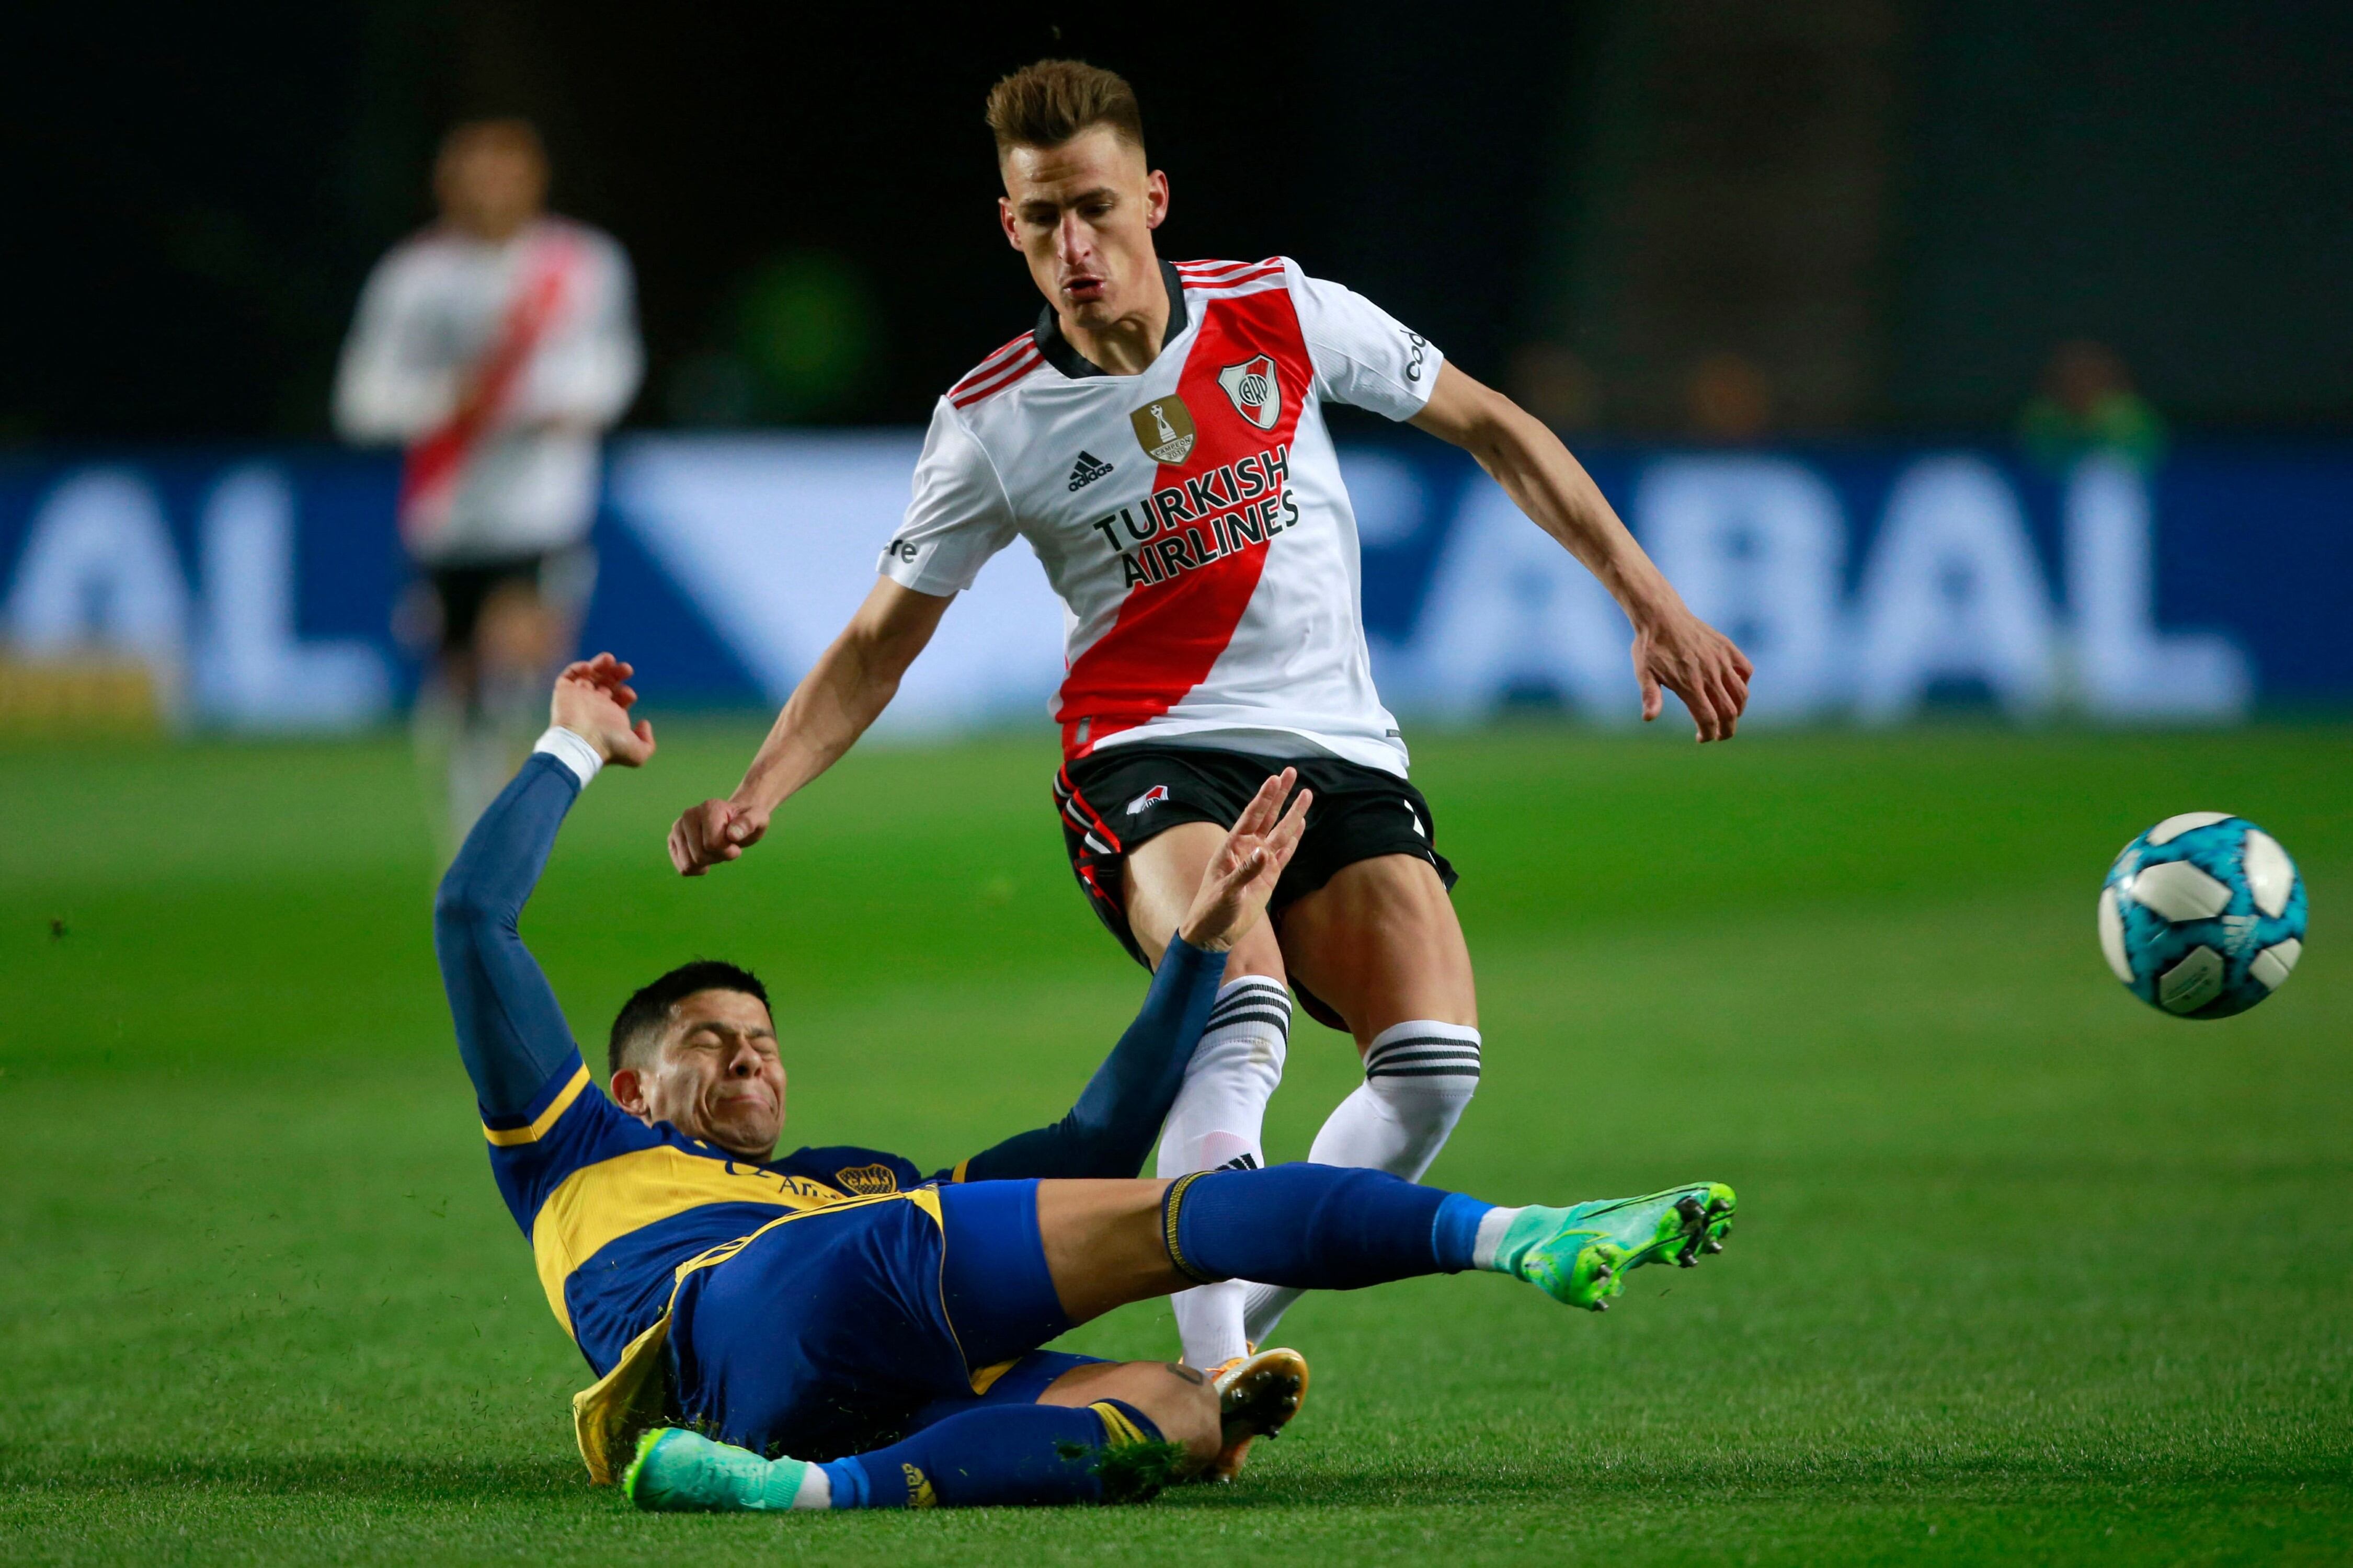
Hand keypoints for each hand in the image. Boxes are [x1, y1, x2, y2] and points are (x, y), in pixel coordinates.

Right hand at [551, 653, 655, 764]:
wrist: (580, 743)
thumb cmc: (608, 747)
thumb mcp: (637, 753)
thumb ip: (647, 742)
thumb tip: (644, 723)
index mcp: (609, 717)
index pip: (619, 699)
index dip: (627, 693)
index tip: (630, 695)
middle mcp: (594, 706)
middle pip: (606, 683)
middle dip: (617, 674)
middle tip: (627, 669)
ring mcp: (579, 698)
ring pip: (589, 676)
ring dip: (600, 664)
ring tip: (610, 658)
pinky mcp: (564, 692)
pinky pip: (569, 675)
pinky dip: (579, 667)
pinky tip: (589, 667)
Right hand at [668, 797, 770, 877]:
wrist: (735, 819)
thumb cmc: (747, 820)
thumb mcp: (758, 819)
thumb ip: (749, 824)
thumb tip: (732, 834)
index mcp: (709, 807)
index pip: (713, 844)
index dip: (729, 851)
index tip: (735, 842)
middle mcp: (689, 815)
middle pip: (699, 856)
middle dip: (717, 858)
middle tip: (726, 846)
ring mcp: (678, 828)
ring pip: (689, 864)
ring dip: (707, 863)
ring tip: (715, 849)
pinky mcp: (673, 841)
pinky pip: (682, 868)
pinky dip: (697, 869)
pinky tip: (705, 857)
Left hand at [1177, 770, 1313, 951]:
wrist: (1214, 932)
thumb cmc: (1211, 910)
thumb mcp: (1226, 891)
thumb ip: (1245, 872)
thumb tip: (1264, 853)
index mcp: (1232, 847)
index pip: (1251, 816)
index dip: (1264, 798)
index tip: (1275, 778)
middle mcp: (1247, 849)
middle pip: (1268, 817)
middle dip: (1280, 795)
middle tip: (1291, 772)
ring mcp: (1259, 862)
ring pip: (1280, 833)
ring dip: (1293, 814)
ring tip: (1307, 794)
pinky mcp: (1269, 876)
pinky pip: (1284, 853)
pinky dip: (1294, 839)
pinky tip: (1301, 825)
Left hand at [1633, 606, 1753, 742]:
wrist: (1661, 615)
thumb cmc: (1650, 647)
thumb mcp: (1644, 672)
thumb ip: (1650, 696)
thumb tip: (1648, 718)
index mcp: (1689, 684)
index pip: (1708, 719)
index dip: (1709, 734)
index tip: (1702, 737)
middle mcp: (1709, 674)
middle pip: (1729, 712)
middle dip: (1727, 730)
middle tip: (1719, 735)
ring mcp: (1721, 660)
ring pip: (1741, 694)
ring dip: (1738, 710)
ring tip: (1728, 716)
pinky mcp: (1728, 648)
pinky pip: (1746, 670)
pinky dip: (1743, 684)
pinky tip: (1731, 688)